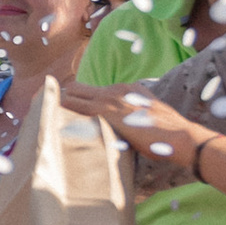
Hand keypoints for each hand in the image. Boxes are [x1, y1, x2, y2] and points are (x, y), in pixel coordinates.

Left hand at [63, 81, 209, 177]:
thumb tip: (125, 129)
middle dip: (66, 96)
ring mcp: (110, 98)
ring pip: (74, 93)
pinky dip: (62, 106)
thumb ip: (132, 117)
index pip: (96, 90)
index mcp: (128, 89)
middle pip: (81, 88)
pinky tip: (51, 110)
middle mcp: (117, 89)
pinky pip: (75, 104)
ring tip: (46, 109)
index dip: (82, 99)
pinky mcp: (105, 110)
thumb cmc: (166, 134)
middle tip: (51, 106)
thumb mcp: (148, 117)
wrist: (179, 136)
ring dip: (61, 101)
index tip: (69, 106)